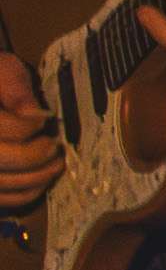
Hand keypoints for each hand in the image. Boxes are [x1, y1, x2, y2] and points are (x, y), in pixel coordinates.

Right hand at [0, 48, 53, 209]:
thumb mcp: (3, 71)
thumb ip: (17, 91)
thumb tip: (35, 116)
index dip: (25, 127)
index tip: (43, 121)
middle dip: (33, 156)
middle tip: (54, 146)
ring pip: (0, 184)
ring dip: (34, 178)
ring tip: (55, 163)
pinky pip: (0, 199)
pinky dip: (24, 194)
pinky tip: (41, 178)